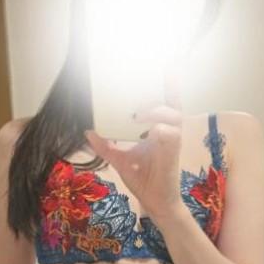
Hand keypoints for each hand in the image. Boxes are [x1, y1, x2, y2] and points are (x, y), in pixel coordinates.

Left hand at [85, 61, 184, 222]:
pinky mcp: (174, 151)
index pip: (166, 100)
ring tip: (137, 115)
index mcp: (158, 127)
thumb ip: (105, 144)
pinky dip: (159, 129)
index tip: (167, 63)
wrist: (154, 201)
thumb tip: (88, 131)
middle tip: (138, 99)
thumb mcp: (119, 158)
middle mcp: (168, 129)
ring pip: (172, 114)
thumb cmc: (143, 177)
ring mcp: (173, 139)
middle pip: (171, 101)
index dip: (170, 82)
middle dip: (160, 92)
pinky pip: (171, 133)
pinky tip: (150, 133)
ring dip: (155, 110)